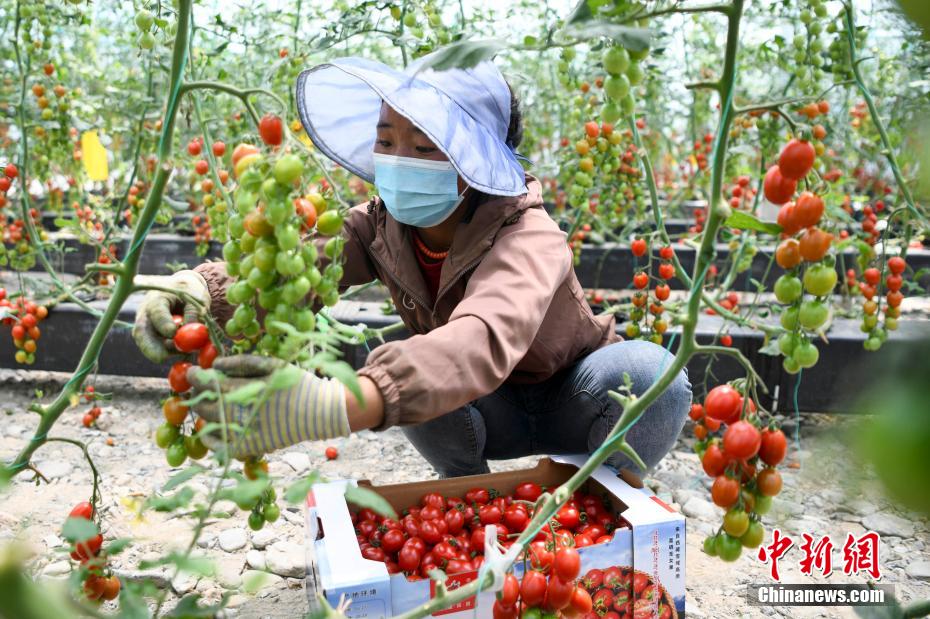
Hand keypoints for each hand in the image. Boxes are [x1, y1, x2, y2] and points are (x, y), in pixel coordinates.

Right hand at [132, 271, 209, 362]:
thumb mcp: (196, 299)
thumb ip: (194, 315)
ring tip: (185, 349)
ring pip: (147, 342)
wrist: (180, 290)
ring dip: (164, 350)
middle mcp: (146, 313)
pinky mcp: (150, 338)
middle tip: (161, 358)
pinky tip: (182, 350)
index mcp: (157, 299)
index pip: (157, 311)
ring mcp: (146, 327)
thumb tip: (193, 333)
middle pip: (142, 331)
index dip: (163, 322)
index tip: (172, 332)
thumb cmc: (189, 293)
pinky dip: (168, 353)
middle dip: (149, 346)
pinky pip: (156, 348)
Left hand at [186, 355, 349, 458]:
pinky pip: (221, 447)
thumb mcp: (272, 365)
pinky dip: (211, 439)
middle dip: (198, 393)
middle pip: (205, 403)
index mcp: (246, 390)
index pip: (208, 383)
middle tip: (200, 388)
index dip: (194, 376)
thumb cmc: (296, 383)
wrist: (319, 412)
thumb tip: (215, 365)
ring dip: (203, 412)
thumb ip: (242, 363)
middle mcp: (241, 413)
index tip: (190, 372)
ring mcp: (245, 432)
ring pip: (210, 423)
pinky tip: (209, 430)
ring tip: (207, 404)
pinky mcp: (250, 447)